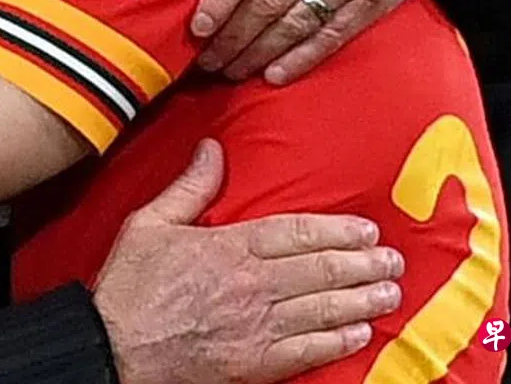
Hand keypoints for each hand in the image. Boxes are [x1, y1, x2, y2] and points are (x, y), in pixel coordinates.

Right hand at [94, 139, 403, 383]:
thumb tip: (213, 149)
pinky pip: (308, 351)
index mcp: (228, 247)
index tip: (365, 228)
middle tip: (392, 259)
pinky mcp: (255, 362)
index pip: (295, 234)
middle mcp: (251, 286)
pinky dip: (338, 341)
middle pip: (320, 271)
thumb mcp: (150, 222)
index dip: (335, 230)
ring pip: (322, 310)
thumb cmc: (132, 284)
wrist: (117, 345)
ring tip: (390, 291)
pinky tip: (361, 332)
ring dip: (361, 300)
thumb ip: (189, 186)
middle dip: (362, 264)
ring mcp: (257, 327)